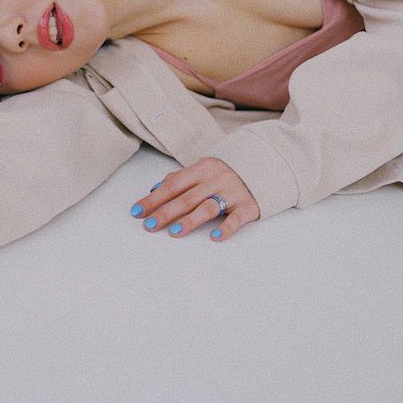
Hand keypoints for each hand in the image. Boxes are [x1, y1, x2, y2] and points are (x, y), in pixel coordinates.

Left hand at [130, 158, 259, 243]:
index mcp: (202, 168)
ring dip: (190, 220)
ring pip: (208, 207)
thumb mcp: (203, 169)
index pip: (173, 184)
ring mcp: (233, 193)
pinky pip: (236, 218)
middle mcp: (216, 179)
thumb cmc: (225, 172)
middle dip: (165, 212)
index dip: (154, 198)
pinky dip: (226, 228)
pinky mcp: (249, 206)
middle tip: (149, 226)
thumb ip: (180, 178)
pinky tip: (214, 237)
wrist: (266, 165)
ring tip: (173, 233)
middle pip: (186, 197)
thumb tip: (153, 189)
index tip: (137, 212)